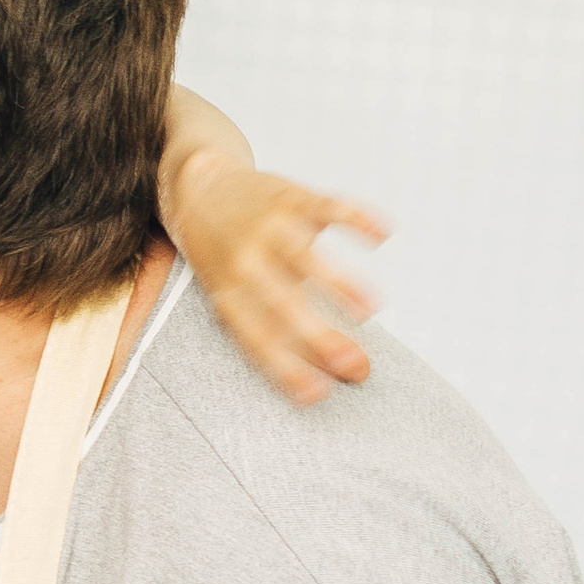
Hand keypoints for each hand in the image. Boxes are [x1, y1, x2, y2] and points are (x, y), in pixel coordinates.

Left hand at [165, 146, 385, 404]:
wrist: (200, 189)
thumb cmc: (222, 255)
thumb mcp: (226, 292)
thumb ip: (266, 324)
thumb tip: (318, 367)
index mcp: (228, 293)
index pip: (258, 338)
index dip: (286, 368)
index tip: (318, 395)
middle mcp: (246, 261)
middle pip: (283, 306)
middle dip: (322, 339)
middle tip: (359, 366)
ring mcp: (269, 227)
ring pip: (306, 258)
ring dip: (341, 284)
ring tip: (372, 310)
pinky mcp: (290, 196)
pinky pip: (328, 207)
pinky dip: (358, 218)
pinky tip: (383, 235)